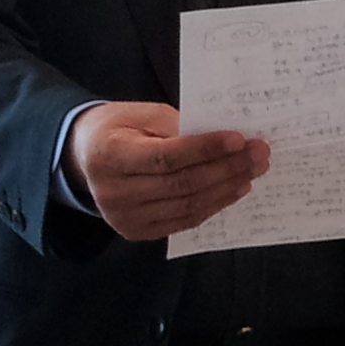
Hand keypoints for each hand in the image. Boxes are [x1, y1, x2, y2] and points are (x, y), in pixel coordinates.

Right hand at [69, 101, 268, 240]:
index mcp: (110, 156)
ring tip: (254, 170)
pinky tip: (235, 188)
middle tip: (259, 153)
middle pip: (183, 184)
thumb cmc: (118, 128)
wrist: (84, 157)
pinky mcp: (137, 231)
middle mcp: (113, 192)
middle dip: (228, 168)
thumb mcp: (142, 114)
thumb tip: (227, 141)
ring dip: (228, 188)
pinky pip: (185, 220)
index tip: (240, 139)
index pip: (167, 157)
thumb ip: (179, 127)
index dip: (206, 149)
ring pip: (188, 205)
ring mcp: (124, 217)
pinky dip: (214, 204)